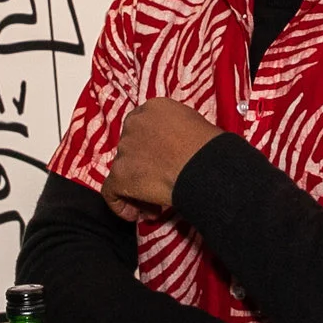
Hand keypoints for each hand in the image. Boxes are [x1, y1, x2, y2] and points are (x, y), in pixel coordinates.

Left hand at [101, 98, 223, 220]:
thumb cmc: (211, 148)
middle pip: (130, 149)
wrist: (205, 165)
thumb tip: (176, 150)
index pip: (141, 128)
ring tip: (155, 206)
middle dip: (143, 169)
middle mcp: (134, 123)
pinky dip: (121, 205)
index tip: (162, 164)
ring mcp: (125, 148)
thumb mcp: (195, 126)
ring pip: (123, 171)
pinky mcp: (120, 174)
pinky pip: (111, 193)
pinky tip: (135, 215)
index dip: (148, 149)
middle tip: (159, 185)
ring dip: (137, 189)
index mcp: (154, 107)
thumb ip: (176, 132)